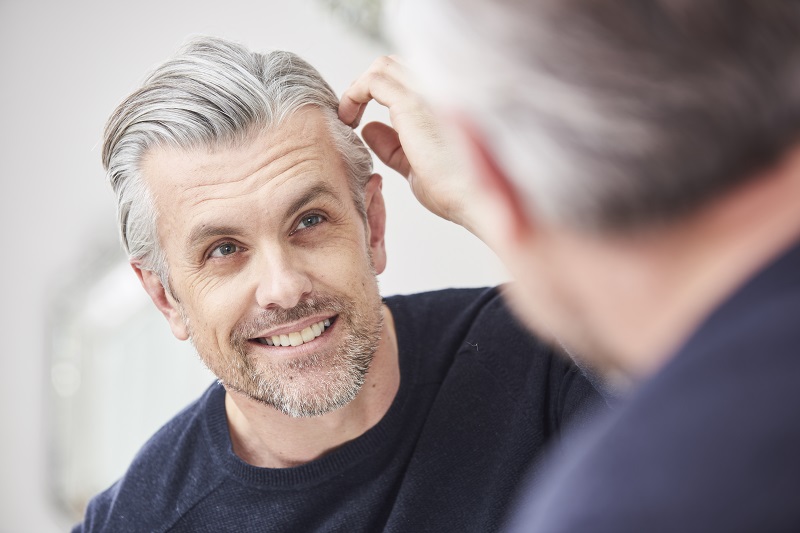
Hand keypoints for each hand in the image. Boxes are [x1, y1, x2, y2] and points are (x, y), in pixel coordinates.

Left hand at [339, 56, 475, 231]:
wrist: (475, 199)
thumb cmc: (454, 190)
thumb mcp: (415, 164)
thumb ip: (393, 146)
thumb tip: (369, 129)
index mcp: (444, 100)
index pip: (405, 78)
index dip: (379, 93)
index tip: (361, 119)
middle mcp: (438, 88)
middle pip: (393, 66)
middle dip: (366, 86)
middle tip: (352, 117)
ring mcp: (428, 91)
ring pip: (382, 66)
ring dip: (358, 88)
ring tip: (348, 118)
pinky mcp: (413, 102)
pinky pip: (373, 81)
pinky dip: (354, 95)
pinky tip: (348, 120)